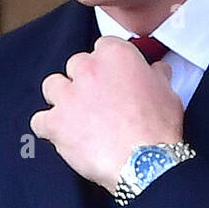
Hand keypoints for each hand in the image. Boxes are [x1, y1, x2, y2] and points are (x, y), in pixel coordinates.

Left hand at [31, 36, 183, 192]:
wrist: (145, 162)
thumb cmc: (158, 128)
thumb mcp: (168, 94)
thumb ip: (157, 76)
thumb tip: (157, 70)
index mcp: (116, 56)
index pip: (104, 46)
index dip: (109, 63)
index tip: (114, 75)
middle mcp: (89, 70)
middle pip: (76, 64)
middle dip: (86, 79)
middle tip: (100, 97)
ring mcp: (68, 95)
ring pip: (52, 86)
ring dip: (62, 97)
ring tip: (76, 113)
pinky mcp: (55, 122)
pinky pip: (39, 120)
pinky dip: (48, 127)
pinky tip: (63, 134)